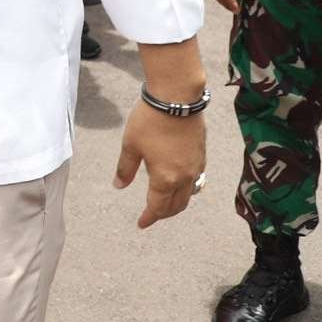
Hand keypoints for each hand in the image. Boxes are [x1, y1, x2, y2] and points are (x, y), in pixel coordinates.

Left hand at [114, 102, 205, 229]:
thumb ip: (125, 169)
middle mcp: (185, 178)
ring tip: (165, 203)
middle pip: (176, 206)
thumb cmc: (150, 121)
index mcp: (165, 179)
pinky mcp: (202, 156)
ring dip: (177, 203)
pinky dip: (187, 189)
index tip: (141, 223)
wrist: (177, 98)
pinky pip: (196, 182)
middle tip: (151, 215)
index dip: (148, 218)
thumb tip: (119, 186)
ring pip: (189, 196)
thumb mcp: (130, 145)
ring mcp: (196, 167)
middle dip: (163, 213)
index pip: (157, 207)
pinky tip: (178, 183)